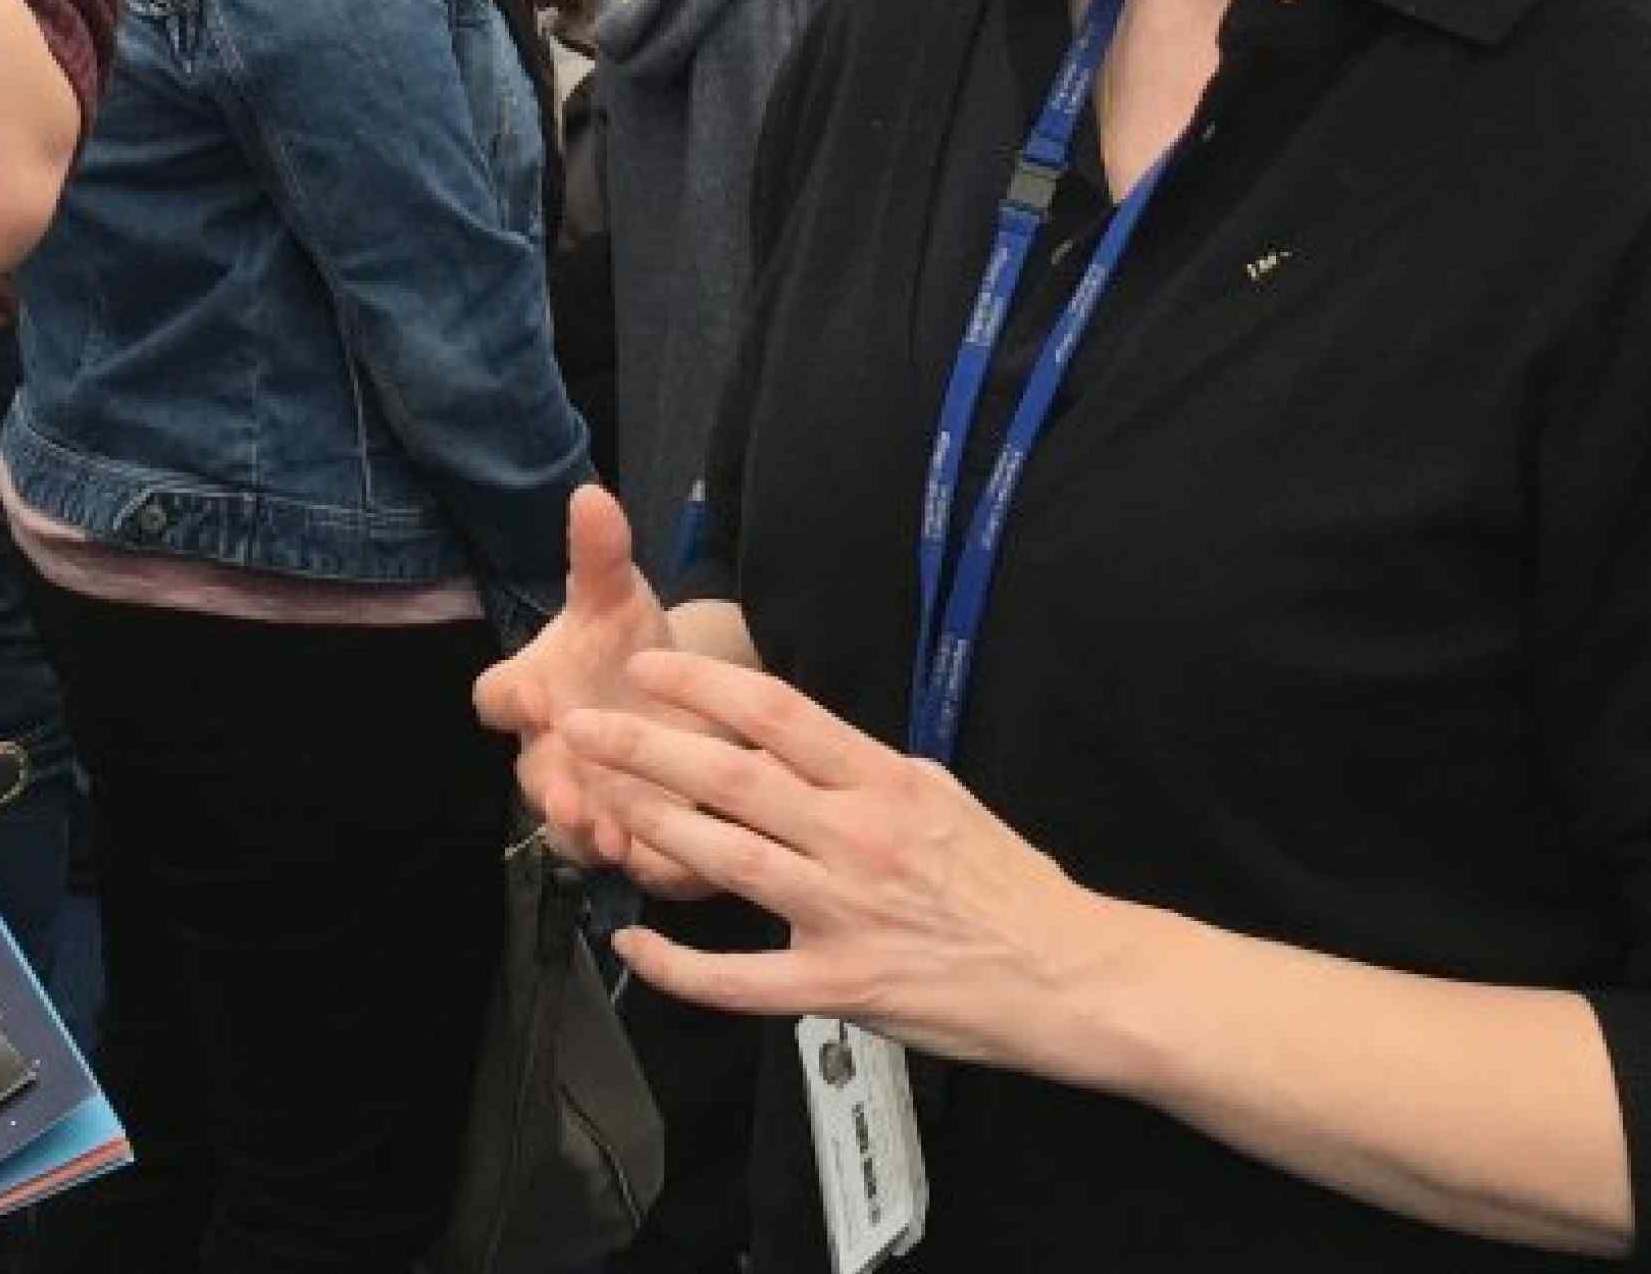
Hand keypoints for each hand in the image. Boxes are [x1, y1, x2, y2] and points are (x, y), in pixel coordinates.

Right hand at [472, 486, 716, 893]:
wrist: (674, 695)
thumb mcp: (618, 597)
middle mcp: (547, 751)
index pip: (496, 699)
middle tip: (570, 791)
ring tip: (610, 836)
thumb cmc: (626, 643)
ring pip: (567, 830)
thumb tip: (590, 493)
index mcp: (532, 690)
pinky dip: (635, 862)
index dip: (511, 702)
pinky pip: (620, 858)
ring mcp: (583, 797)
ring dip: (583, 835)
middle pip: (531, 776)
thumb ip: (599, 554)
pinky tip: (661, 858)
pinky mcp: (627, 832)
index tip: (538, 695)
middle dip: (549, 786)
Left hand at [559, 650, 1151, 1079]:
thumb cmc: (1007, 886)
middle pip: (734, 777)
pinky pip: (743, 979)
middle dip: (647, 747)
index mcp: (884, 780)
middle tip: (579, 726)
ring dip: (652, 830)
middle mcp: (858, 836)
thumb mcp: (943, 798)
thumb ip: (868, 774)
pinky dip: (680, 965)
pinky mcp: (840, 985)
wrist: (1072, 975)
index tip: (646, 664)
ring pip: (728, 861)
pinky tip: (633, 945)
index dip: (702, 685)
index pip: (778, 714)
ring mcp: (845, 912)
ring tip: (592, 806)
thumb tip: (808, 744)